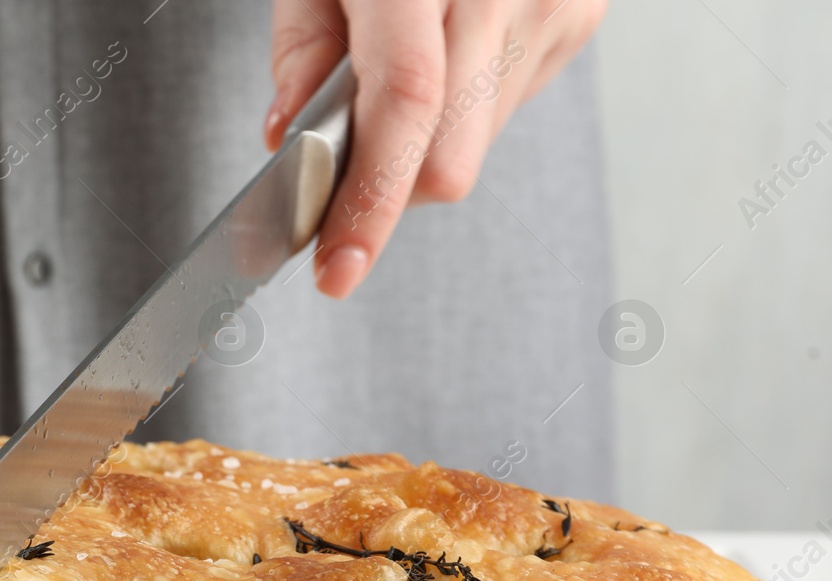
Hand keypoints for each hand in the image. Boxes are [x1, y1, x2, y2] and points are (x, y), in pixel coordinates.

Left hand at [264, 0, 605, 298]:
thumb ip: (302, 45)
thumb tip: (291, 138)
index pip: (406, 106)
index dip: (370, 201)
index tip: (339, 267)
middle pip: (448, 155)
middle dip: (385, 186)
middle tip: (336, 173)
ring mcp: (553, 4)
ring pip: (473, 148)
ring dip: (420, 143)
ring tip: (398, 67)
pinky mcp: (577, 19)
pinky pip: (502, 112)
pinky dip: (458, 109)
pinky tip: (445, 51)